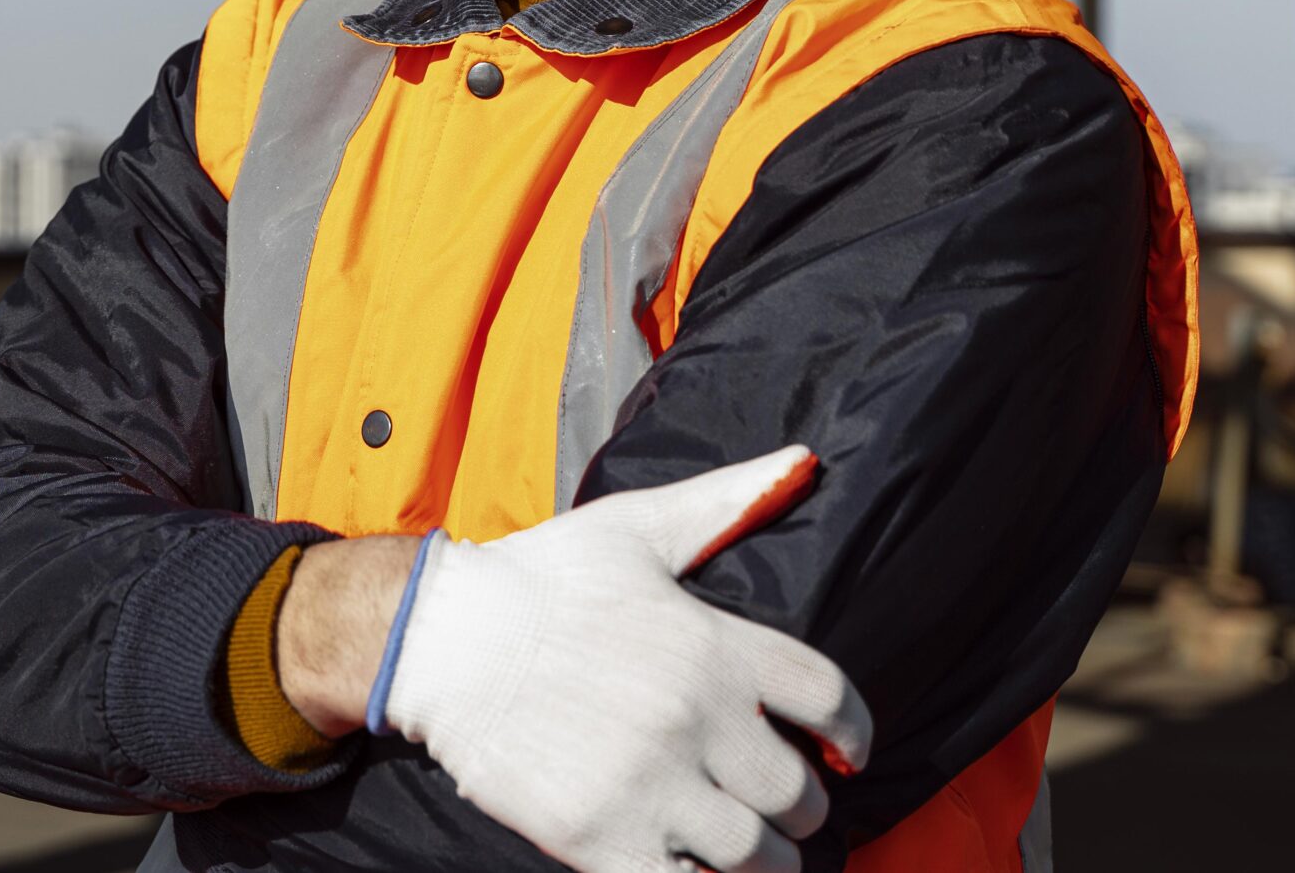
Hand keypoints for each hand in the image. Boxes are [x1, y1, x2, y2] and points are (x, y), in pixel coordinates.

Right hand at [381, 447, 872, 872]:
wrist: (438, 639)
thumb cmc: (537, 579)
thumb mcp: (635, 528)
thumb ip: (725, 503)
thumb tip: (803, 462)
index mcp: (712, 644)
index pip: (830, 700)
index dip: (856, 735)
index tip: (847, 755)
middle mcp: (693, 718)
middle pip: (799, 793)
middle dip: (801, 808)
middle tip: (781, 807)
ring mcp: (649, 783)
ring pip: (756, 856)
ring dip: (763, 860)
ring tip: (747, 850)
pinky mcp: (600, 837)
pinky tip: (691, 867)